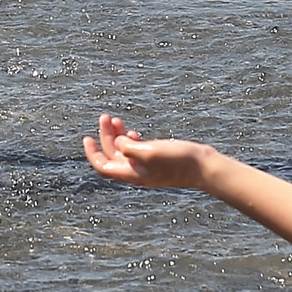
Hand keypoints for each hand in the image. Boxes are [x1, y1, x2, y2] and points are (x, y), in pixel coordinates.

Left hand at [82, 114, 216, 189]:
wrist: (205, 167)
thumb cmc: (178, 161)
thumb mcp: (149, 152)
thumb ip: (129, 148)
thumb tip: (117, 142)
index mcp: (132, 174)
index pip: (103, 167)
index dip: (92, 153)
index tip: (86, 138)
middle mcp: (137, 172)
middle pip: (112, 154)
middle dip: (105, 136)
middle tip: (105, 117)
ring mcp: (147, 166)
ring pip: (124, 150)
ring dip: (117, 135)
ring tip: (115, 119)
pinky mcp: (157, 160)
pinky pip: (136, 150)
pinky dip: (130, 139)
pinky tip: (132, 131)